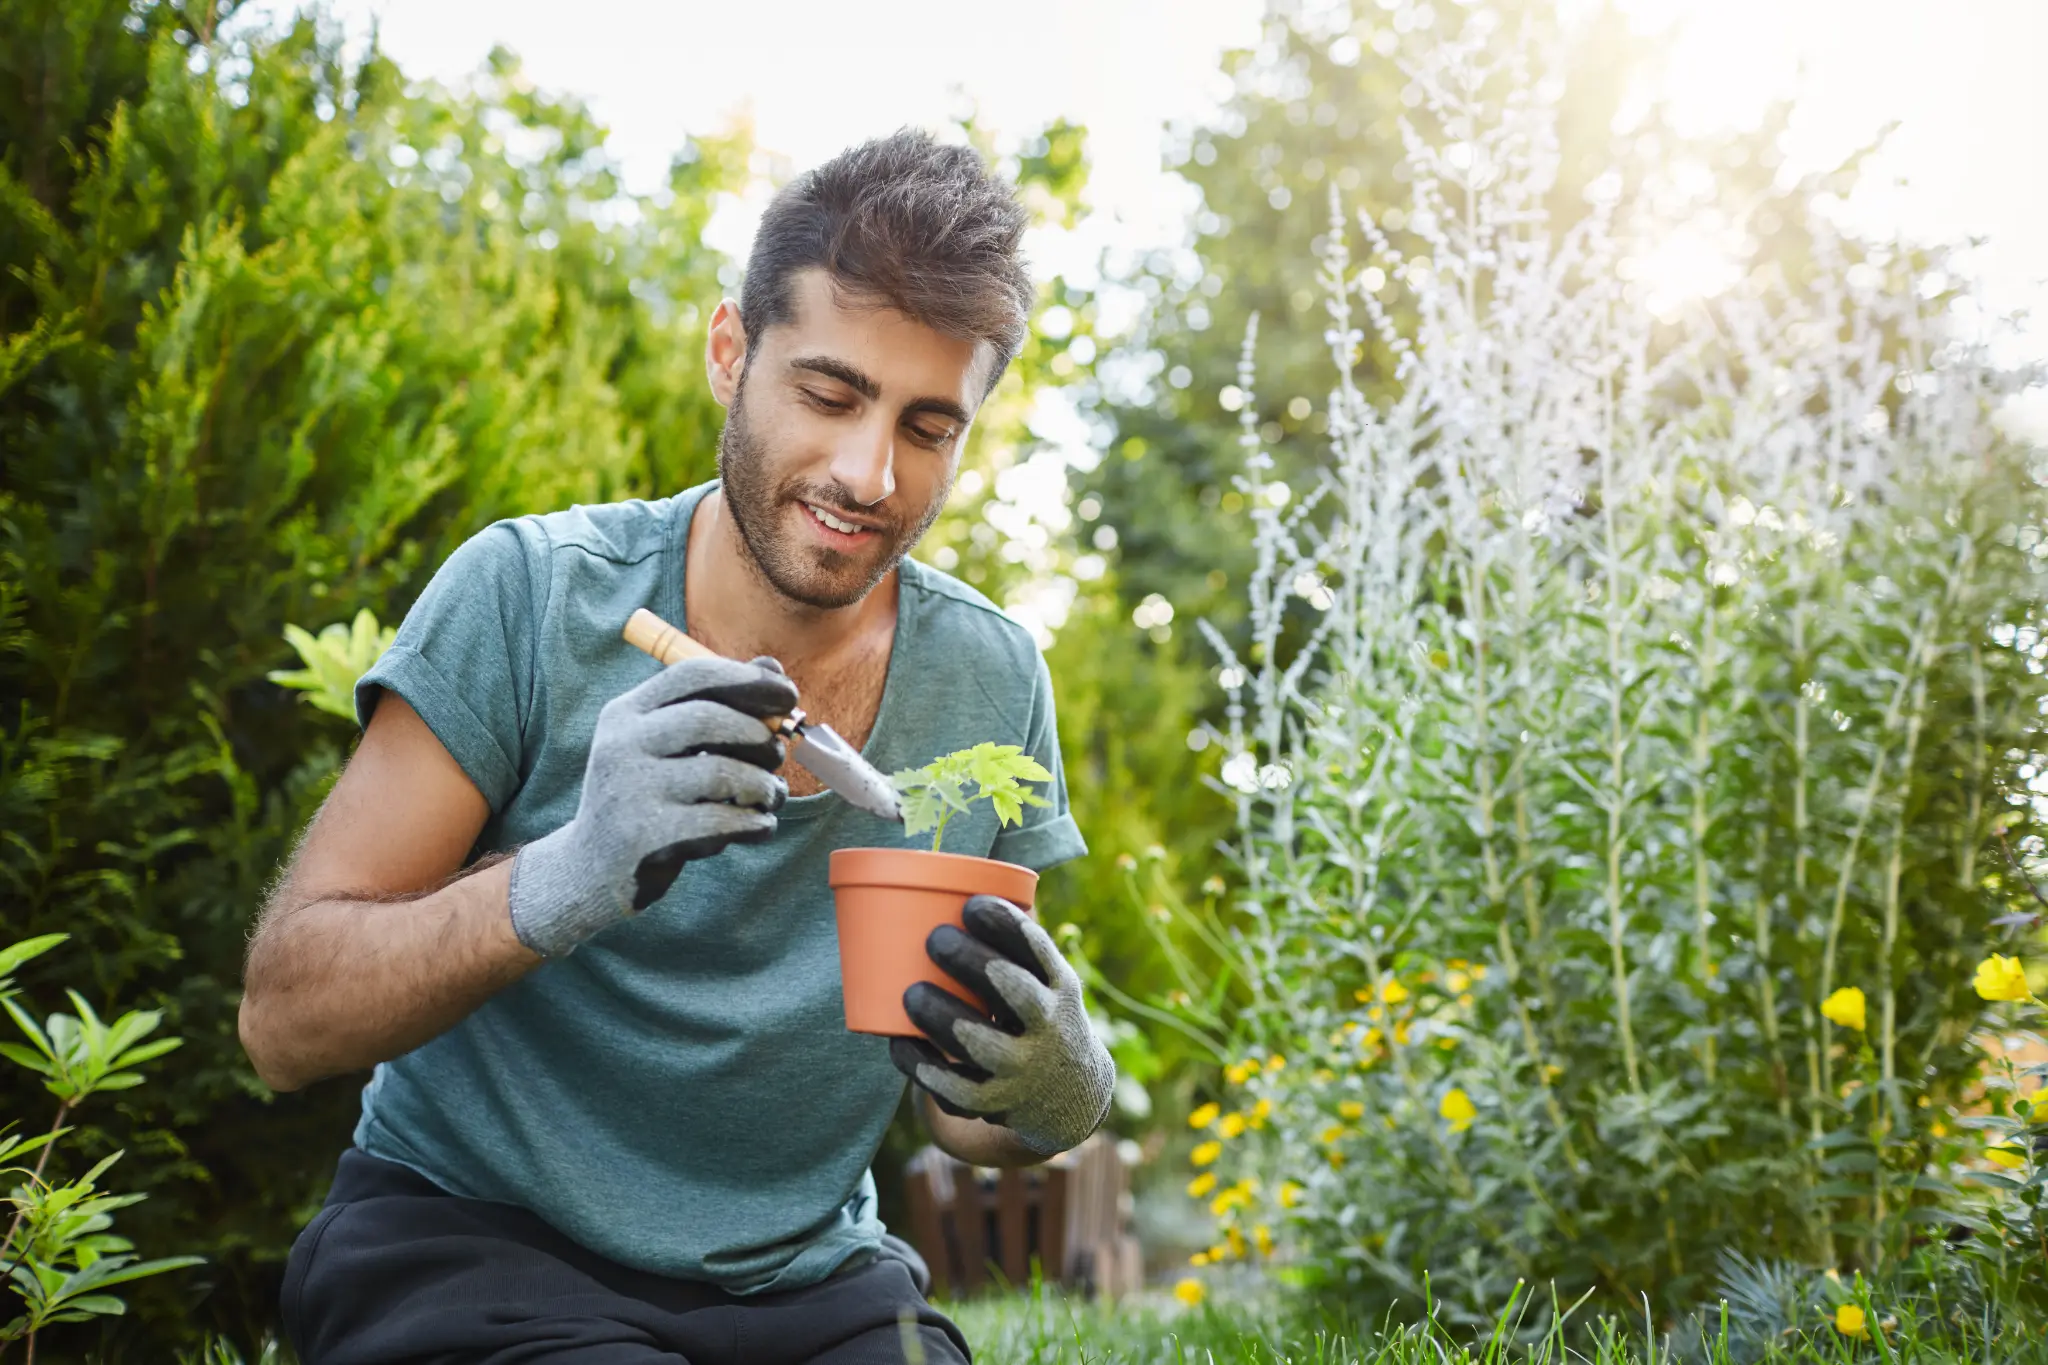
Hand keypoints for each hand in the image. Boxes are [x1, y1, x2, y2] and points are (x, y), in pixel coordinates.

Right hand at [508, 655, 797, 956]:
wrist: (591, 870)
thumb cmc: (646, 798)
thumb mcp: (668, 747)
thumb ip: (717, 706)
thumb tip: (772, 667)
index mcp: (626, 713)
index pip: (692, 675)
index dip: (748, 679)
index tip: (789, 694)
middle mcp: (621, 745)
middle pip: (708, 718)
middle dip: (757, 735)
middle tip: (776, 755)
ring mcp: (630, 792)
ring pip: (720, 772)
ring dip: (762, 785)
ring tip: (770, 797)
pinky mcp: (647, 838)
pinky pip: (721, 821)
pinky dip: (754, 822)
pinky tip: (759, 826)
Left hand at [889, 895, 1114, 1156]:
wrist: (1072, 1096)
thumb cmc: (1039, 1015)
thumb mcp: (1048, 980)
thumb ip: (1010, 944)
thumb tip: (946, 881)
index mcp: (1060, 986)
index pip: (1037, 949)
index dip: (1004, 924)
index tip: (970, 905)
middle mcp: (1049, 1027)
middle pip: (1012, 992)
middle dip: (971, 962)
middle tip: (936, 940)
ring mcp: (1023, 1069)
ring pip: (979, 1043)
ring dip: (942, 1015)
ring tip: (912, 994)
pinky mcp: (997, 1103)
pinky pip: (956, 1089)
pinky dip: (924, 1066)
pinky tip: (900, 1044)